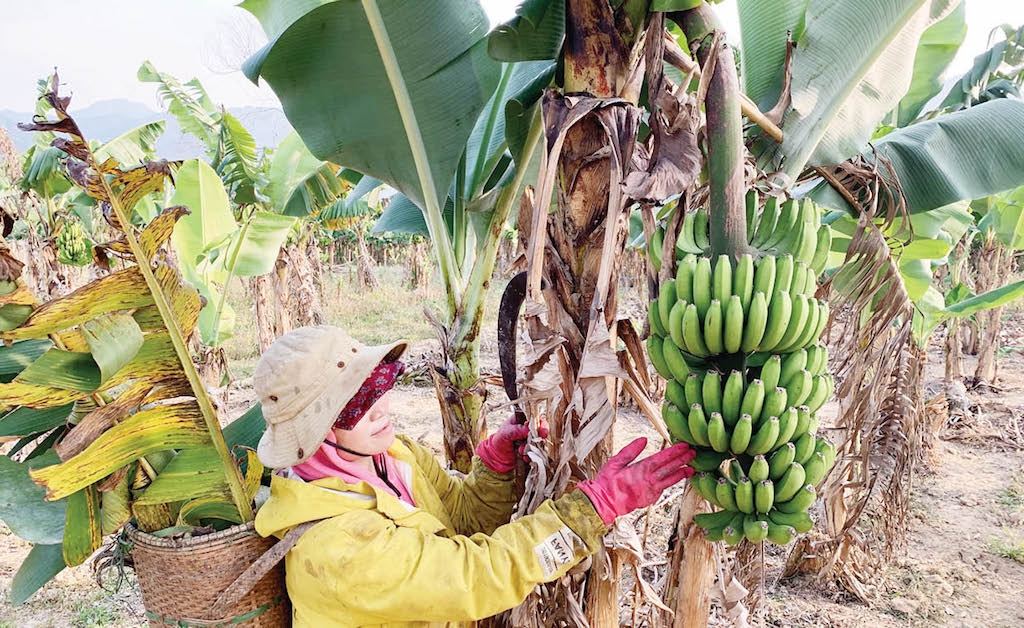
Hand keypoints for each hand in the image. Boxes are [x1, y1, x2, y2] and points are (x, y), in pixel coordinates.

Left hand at [476, 415, 548, 472]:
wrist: (498, 456)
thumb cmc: (500, 441)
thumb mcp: (505, 433)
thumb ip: (516, 430)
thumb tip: (528, 428)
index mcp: (521, 420)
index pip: (534, 418)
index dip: (540, 423)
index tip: (542, 431)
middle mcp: (528, 428)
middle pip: (541, 429)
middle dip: (541, 435)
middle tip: (541, 439)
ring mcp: (531, 439)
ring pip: (539, 441)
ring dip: (533, 448)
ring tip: (521, 451)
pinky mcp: (532, 449)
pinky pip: (537, 451)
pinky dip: (532, 455)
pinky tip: (524, 457)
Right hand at [578, 438, 695, 524]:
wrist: (604, 504)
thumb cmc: (607, 482)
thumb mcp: (615, 462)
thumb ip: (630, 451)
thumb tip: (644, 439)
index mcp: (641, 470)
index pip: (662, 458)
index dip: (675, 451)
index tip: (684, 445)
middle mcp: (649, 481)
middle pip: (670, 468)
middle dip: (683, 460)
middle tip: (694, 453)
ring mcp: (651, 491)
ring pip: (670, 480)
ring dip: (681, 473)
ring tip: (691, 468)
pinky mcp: (650, 499)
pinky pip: (663, 489)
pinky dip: (671, 482)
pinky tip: (675, 478)